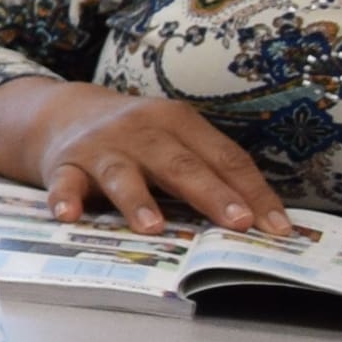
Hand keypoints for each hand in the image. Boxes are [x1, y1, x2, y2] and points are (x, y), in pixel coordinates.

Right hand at [34, 90, 289, 238]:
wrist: (64, 113)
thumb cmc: (137, 139)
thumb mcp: (175, 141)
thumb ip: (209, 171)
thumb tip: (260, 221)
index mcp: (179, 122)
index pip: (225, 158)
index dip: (253, 193)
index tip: (278, 228)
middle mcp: (142, 130)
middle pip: (181, 164)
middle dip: (211, 194)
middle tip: (237, 222)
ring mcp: (102, 147)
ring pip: (123, 174)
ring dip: (138, 200)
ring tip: (153, 227)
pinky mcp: (66, 164)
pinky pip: (65, 183)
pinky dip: (65, 198)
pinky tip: (68, 215)